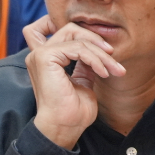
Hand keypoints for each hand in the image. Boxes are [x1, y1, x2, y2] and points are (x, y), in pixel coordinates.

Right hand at [22, 16, 124, 148]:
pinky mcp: (45, 57)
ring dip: (101, 55)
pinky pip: (77, 48)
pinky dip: (95, 59)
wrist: (65, 126)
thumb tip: (98, 50)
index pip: (59, 29)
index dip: (82, 31)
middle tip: (113, 58)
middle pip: (71, 29)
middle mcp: (39, 53)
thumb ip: (85, 63)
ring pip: (78, 39)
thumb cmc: (74, 110)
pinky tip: (103, 73)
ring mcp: (40, 54)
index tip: (104, 48)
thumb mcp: (83, 80)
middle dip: (96, 41)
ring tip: (114, 70)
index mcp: (46, 58)